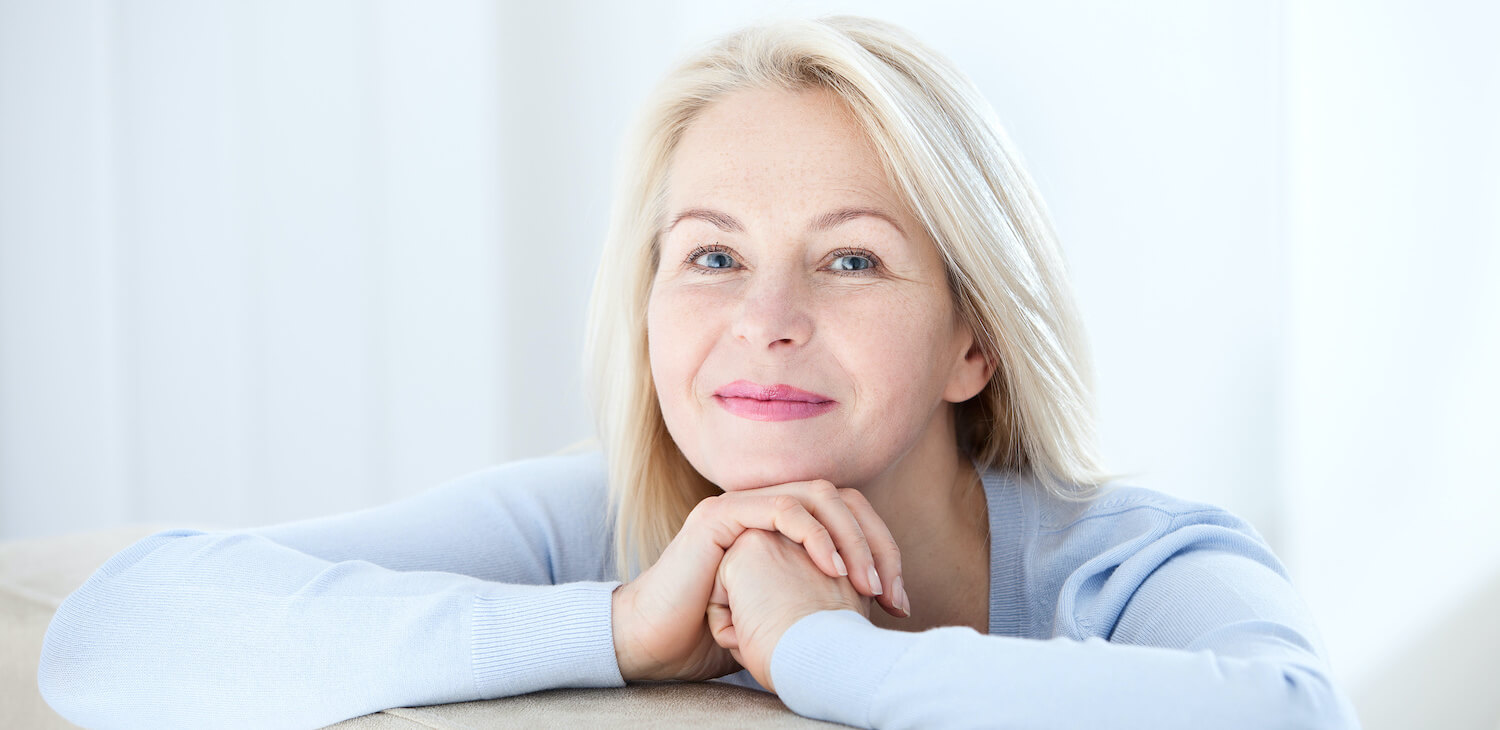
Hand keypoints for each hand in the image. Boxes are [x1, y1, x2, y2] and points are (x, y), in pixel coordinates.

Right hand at [611, 480, 905, 681]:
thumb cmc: (713, 637)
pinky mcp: (720, 515)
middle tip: (892, 594)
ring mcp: (740, 505)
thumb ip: (818, 598)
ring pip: (817, 495)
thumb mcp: (782, 616)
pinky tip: (832, 569)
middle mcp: (762, 504)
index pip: (848, 513)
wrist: (657, 646)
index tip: (897, 601)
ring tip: (867, 584)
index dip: (880, 549)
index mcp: (780, 524)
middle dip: (876, 544)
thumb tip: (874, 614)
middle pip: (841, 498)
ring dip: (853, 538)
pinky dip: (815, 534)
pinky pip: (781, 508)